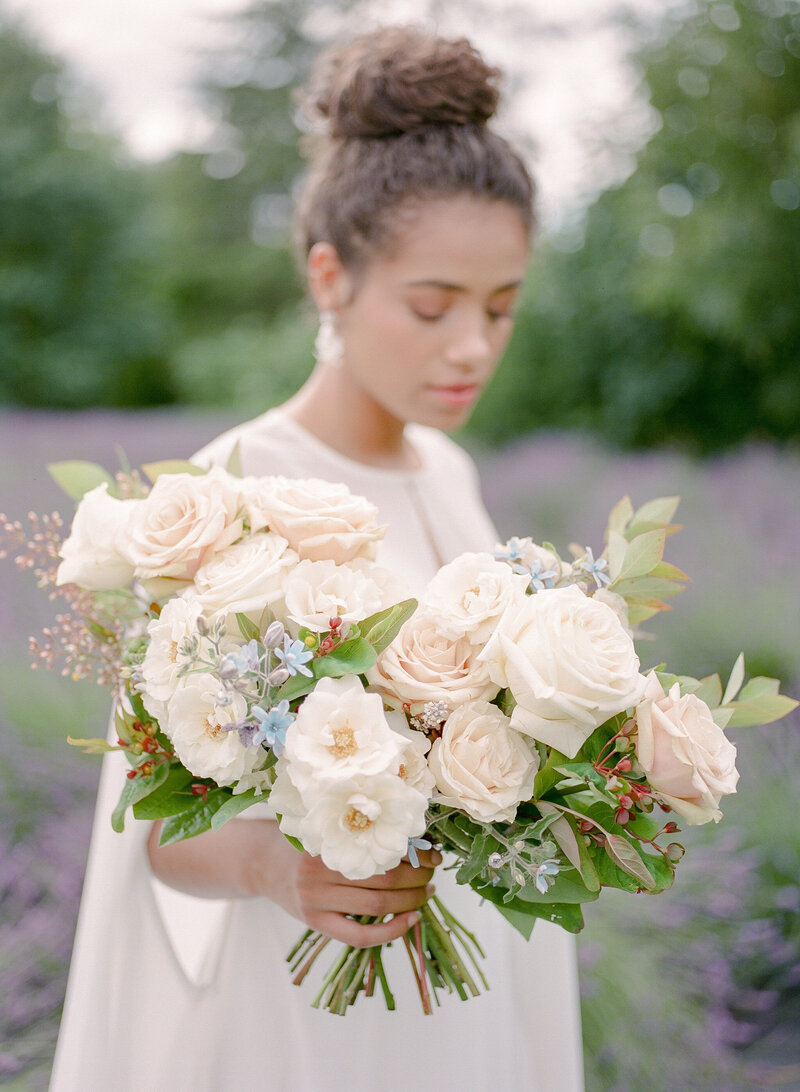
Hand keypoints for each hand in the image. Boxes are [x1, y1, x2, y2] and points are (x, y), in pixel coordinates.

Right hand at [254, 820, 440, 947]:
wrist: (264, 864)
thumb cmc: (306, 842)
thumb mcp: (327, 829)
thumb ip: (359, 832)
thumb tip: (416, 837)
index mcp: (326, 842)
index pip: (380, 848)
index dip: (413, 852)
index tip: (433, 852)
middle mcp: (318, 872)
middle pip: (383, 878)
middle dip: (418, 876)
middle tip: (433, 872)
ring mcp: (316, 901)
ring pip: (376, 906)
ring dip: (411, 900)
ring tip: (427, 892)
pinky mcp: (316, 924)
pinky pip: (360, 936)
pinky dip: (391, 931)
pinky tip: (411, 920)